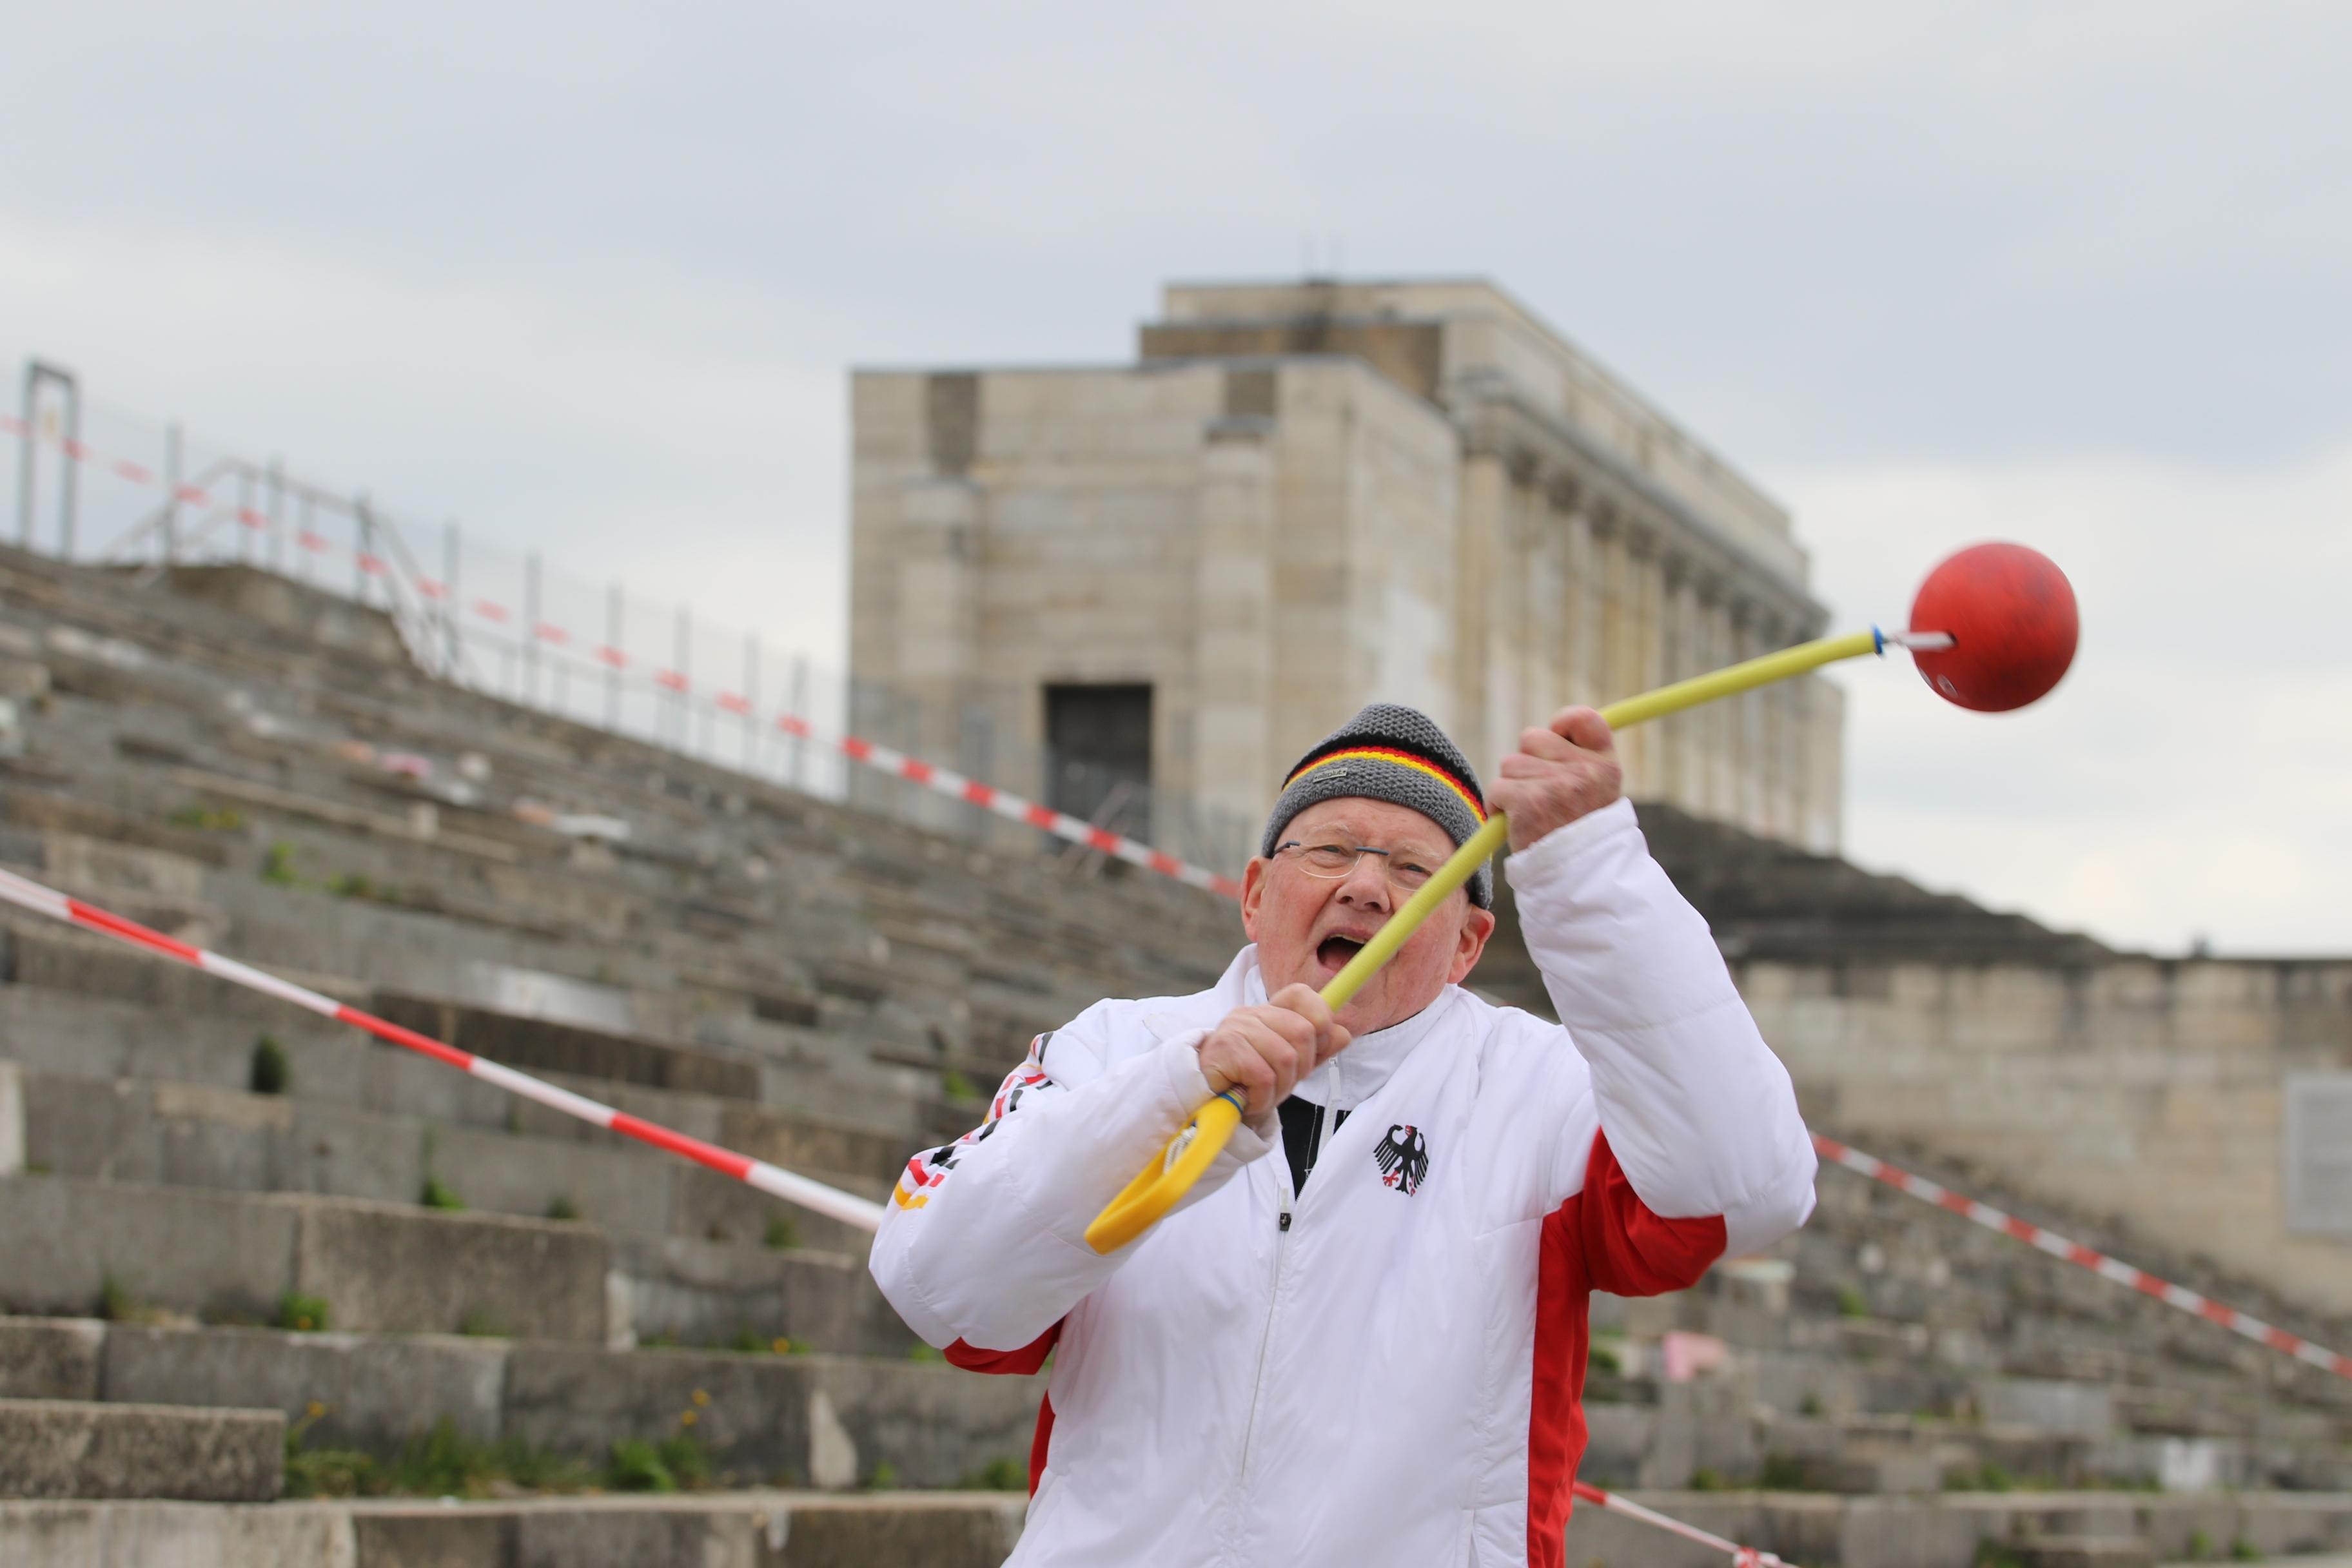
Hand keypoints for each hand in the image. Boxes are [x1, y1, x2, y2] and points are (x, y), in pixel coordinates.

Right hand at [1196, 984, 1350, 1117]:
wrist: (1203, 1102)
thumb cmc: (1246, 1081)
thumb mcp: (1288, 1065)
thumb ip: (1315, 1049)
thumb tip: (1344, 1034)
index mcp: (1269, 1011)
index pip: (1302, 995)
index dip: (1320, 1020)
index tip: (1316, 1049)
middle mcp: (1252, 1013)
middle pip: (1304, 1032)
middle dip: (1301, 1069)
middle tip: (1280, 1083)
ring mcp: (1237, 1028)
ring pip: (1286, 1058)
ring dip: (1280, 1088)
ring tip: (1261, 1094)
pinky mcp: (1225, 1049)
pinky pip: (1264, 1077)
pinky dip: (1263, 1098)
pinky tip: (1249, 1100)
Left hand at [1489, 706, 1623, 851]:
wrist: (1578, 879)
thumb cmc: (1580, 835)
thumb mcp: (1597, 794)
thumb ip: (1580, 760)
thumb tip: (1554, 728)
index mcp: (1605, 764)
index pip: (1583, 718)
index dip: (1562, 723)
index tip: (1555, 738)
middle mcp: (1583, 770)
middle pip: (1532, 738)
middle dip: (1527, 762)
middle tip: (1539, 793)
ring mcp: (1556, 785)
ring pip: (1510, 764)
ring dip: (1511, 787)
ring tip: (1530, 813)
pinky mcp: (1529, 802)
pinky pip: (1498, 788)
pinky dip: (1498, 805)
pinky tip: (1516, 823)